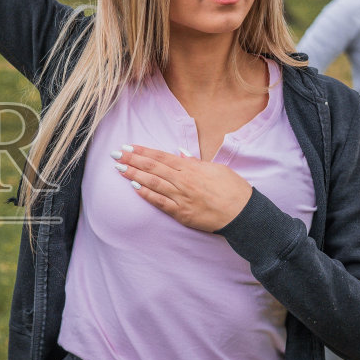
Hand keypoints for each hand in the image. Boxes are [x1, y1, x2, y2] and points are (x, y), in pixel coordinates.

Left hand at [114, 144, 252, 232]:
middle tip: (116, 154)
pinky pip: (160, 202)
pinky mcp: (181, 213)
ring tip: (119, 169)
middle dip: (133, 160)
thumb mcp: (217, 169)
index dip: (144, 151)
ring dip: (135, 175)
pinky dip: (147, 195)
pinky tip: (135, 188)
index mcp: (192, 168)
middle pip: (153, 168)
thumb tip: (181, 154)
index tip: (130, 146)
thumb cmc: (233, 189)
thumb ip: (196, 162)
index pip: (162, 157)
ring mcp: (181, 197)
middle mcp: (184, 181)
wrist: (242, 213)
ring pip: (153, 183)